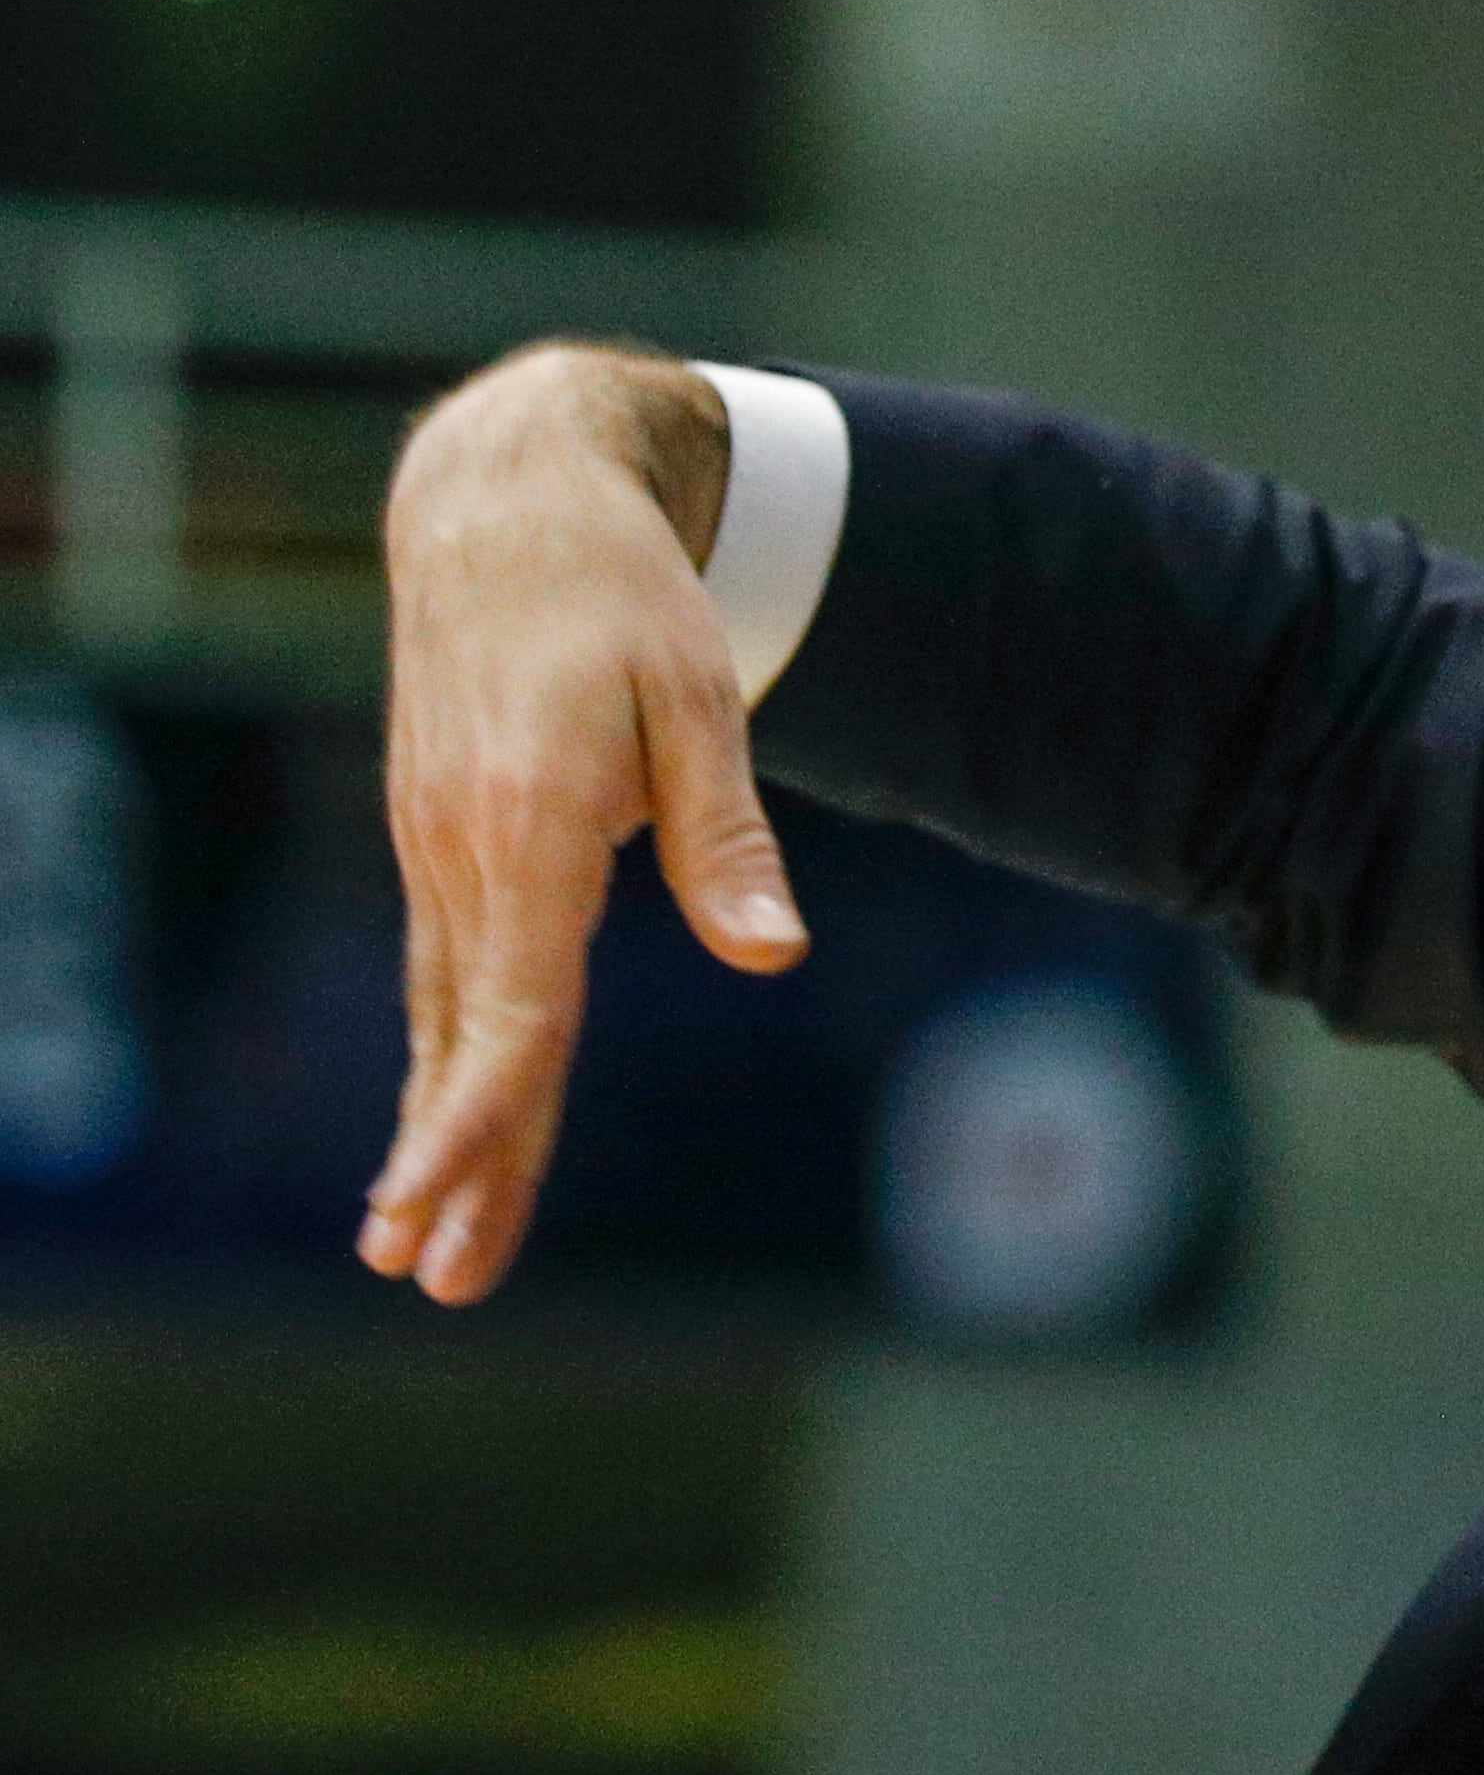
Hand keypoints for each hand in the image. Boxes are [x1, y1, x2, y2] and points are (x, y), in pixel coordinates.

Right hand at [364, 343, 807, 1302]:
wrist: (505, 501)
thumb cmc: (625, 596)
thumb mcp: (699, 699)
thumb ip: (727, 837)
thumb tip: (775, 957)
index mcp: (530, 818)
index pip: (508, 996)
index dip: (481, 1107)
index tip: (446, 1188)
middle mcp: (464, 844)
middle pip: (468, 1031)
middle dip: (450, 1160)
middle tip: (427, 1273)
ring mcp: (439, 844)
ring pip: (446, 1014)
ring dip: (437, 1129)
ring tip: (419, 1247)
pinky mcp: (441, 839)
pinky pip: (445, 972)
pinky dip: (441, 1057)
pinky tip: (441, 1126)